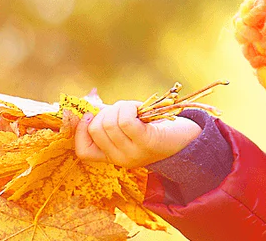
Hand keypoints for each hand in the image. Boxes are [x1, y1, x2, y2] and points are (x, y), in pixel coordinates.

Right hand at [74, 100, 201, 167]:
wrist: (185, 139)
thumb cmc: (153, 128)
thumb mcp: (127, 128)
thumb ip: (107, 120)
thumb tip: (84, 107)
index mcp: (112, 158)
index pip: (83, 152)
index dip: (80, 131)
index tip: (90, 114)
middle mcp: (120, 160)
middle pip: (96, 129)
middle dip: (106, 111)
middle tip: (122, 109)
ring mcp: (133, 153)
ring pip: (109, 123)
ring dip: (119, 107)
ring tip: (133, 108)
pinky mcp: (146, 142)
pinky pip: (125, 121)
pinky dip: (128, 107)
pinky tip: (137, 107)